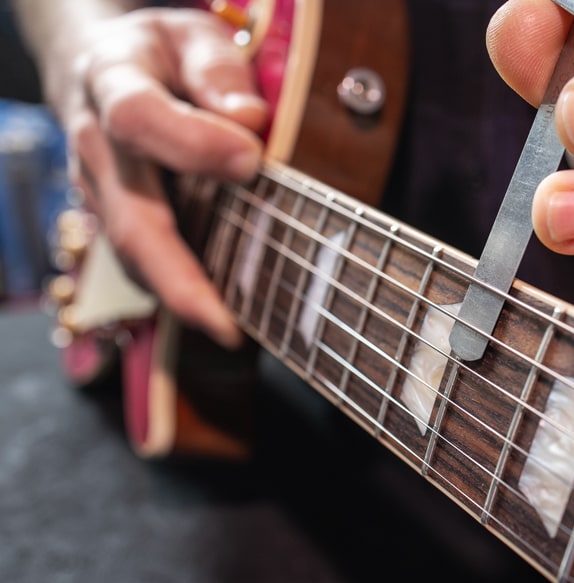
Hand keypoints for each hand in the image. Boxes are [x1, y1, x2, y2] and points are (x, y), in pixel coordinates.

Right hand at [60, 8, 266, 346]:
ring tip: (227, 328)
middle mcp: (96, 145)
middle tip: (223, 321)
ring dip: (177, 296)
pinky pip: (140, 259)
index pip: (139, 117)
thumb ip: (218, 70)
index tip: (251, 160)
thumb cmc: (162, 54)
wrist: (104, 67)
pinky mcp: (112, 217)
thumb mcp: (192, 36)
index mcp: (113, 82)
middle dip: (175, 277)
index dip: (192, 142)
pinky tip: (217, 310)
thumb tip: (249, 119)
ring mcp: (98, 189)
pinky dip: (175, 289)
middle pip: (128, 218)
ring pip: (130, 252)